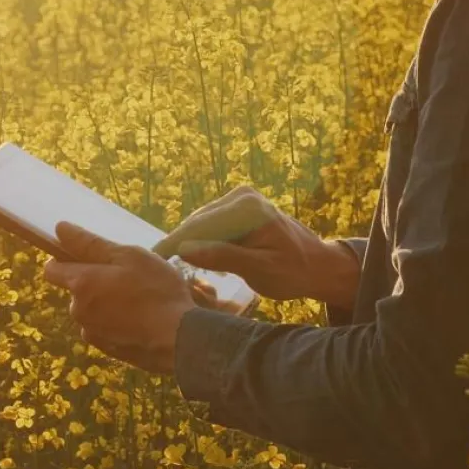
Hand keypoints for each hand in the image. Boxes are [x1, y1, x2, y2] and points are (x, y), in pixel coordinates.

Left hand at [42, 222, 195, 373]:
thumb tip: (59, 228)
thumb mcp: (129, 256)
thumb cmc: (156, 290)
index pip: (52, 269)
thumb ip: (91, 244)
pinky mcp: (107, 349)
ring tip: (139, 298)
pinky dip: (116, 321)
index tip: (88, 254)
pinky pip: (105, 327)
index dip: (65, 258)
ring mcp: (92, 332)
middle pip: (77, 289)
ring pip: (93, 309)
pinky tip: (140, 318)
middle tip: (128, 275)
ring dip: (107, 301)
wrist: (179, 339)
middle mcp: (79, 310)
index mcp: (81, 283)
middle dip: (95, 280)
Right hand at [152, 185, 359, 308]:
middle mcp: (241, 196)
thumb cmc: (293, 272)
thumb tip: (185, 250)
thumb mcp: (260, 270)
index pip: (200, 227)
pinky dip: (202, 240)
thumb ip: (224, 257)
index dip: (172, 244)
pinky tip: (197, 258)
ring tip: (174, 266)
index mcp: (247, 208)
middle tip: (157, 269)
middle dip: (178, 244)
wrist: (318, 265)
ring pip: (201, 224)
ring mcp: (239, 198)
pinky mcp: (238, 205)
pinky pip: (211, 224)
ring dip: (190, 244)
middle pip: (197, 223)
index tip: (150, 260)